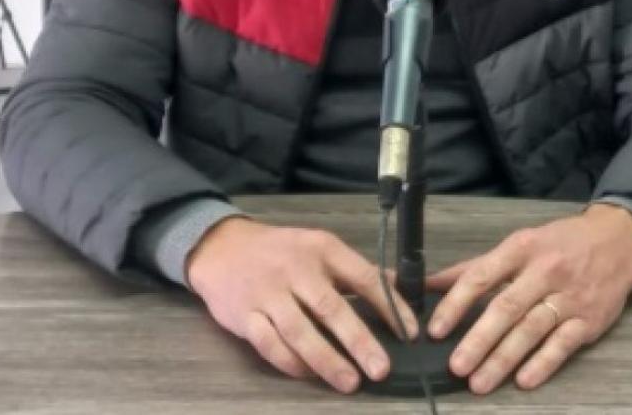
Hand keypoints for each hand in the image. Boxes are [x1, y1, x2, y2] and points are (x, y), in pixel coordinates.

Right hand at [185, 217, 417, 393]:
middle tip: (381, 368)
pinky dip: (292, 363)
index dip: (389, 305)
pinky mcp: (245, 316)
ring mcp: (268, 293)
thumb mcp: (320, 247)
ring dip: (327, 360)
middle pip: (331, 308)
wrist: (222, 247)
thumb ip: (356, 270)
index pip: (363, 277)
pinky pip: (271, 345)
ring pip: (300, 331)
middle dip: (359, 341)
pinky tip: (311, 376)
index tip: (410, 332)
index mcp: (322, 249)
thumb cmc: (280, 251)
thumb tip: (400, 287)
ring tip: (351, 382)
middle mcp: (296, 269)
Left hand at [425, 203, 631, 393]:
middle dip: (479, 339)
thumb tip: (430, 284)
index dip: (456, 304)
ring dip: (504, 359)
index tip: (437, 330)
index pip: (482, 276)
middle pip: (507, 307)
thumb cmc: (560, 244)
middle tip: (457, 366)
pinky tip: (523, 381)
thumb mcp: (520, 244)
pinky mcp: (589, 319)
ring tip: (479, 382)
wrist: (619, 240)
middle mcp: (545, 271)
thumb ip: (476, 267)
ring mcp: (569, 296)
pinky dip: (543, 364)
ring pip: (532, 329)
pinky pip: (563, 344)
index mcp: (521, 248)